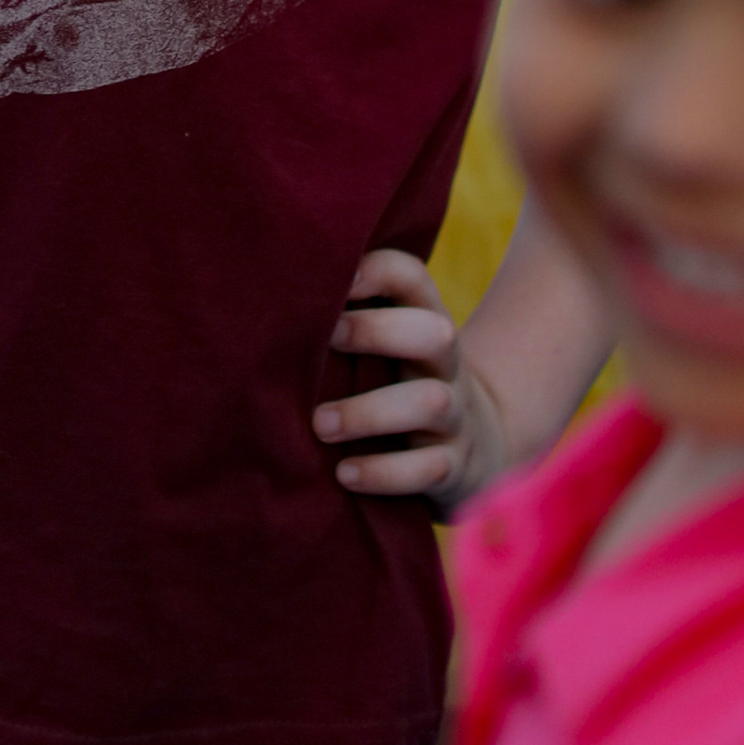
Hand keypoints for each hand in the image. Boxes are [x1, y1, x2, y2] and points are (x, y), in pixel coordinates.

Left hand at [312, 245, 512, 505]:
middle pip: (433, 333)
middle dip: (375, 332)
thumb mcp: (386, 347)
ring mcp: (455, 416)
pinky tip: (345, 474)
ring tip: (320, 424)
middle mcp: (446, 365)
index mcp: (424, 322)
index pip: (412, 278)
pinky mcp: (454, 467)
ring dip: (369, 413)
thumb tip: (267, 300)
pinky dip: (384, 473)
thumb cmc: (401, 384)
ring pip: (430, 402)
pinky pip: (429, 469)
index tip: (335, 281)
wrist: (476, 446)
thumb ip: (344, 320)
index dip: (377, 271)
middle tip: (325, 340)